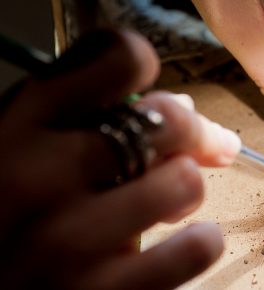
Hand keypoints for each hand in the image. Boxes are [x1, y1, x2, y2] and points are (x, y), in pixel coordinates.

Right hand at [0, 29, 240, 288]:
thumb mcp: (13, 148)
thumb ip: (81, 119)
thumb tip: (181, 105)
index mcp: (18, 125)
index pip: (119, 59)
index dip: (144, 65)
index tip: (148, 88)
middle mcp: (37, 174)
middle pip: (167, 120)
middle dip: (192, 131)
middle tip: (199, 144)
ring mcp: (63, 241)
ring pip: (183, 182)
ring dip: (187, 189)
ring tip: (170, 202)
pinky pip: (191, 250)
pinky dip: (199, 243)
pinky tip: (183, 243)